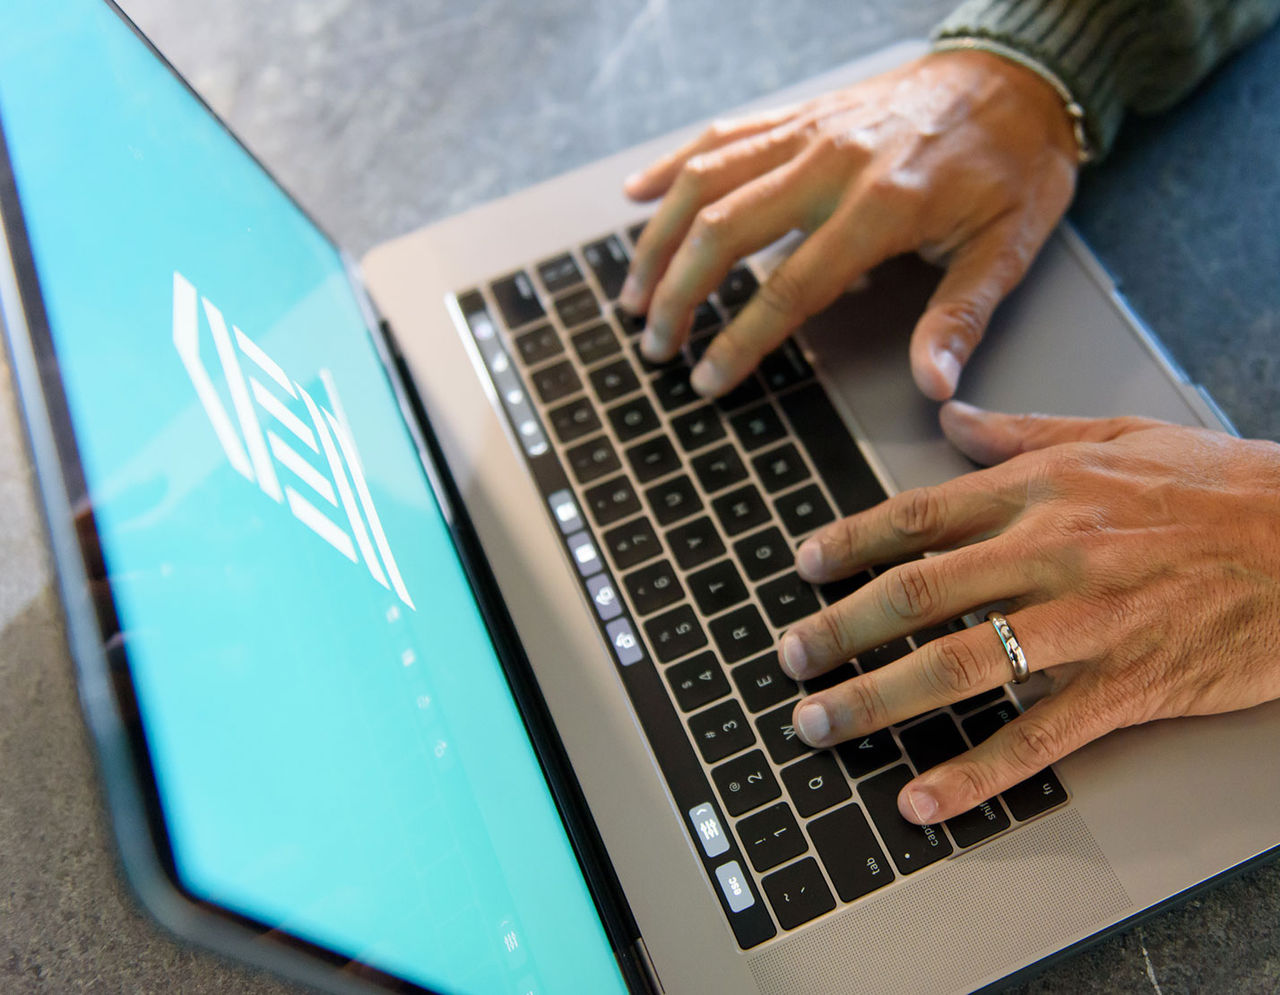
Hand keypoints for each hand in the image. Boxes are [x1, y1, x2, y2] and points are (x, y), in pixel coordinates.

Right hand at [619, 50, 1078, 400]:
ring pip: (705, 181)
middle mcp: (831, 162)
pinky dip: (673, 167)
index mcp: (881, 205)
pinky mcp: (800, 113)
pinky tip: (638, 195)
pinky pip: (722, 137)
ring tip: (633, 292)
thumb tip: (932, 385)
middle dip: (677, 295)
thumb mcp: (1006, 248)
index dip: (740, 342)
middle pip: (722, 231)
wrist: (1019, 74)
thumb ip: (959, 318)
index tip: (707, 379)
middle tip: (655, 345)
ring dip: (658, 239)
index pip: (788, 287)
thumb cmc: (1014, 165)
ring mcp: (808, 131)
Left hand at [777, 403, 1279, 824]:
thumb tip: (952, 417)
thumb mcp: (1119, 435)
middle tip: (789, 657)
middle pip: (917, 594)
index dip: (849, 543)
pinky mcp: (1128, 685)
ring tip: (818, 723)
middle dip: (839, 629)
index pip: (918, 516)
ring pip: (959, 665)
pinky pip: (1036, 737)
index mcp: (1043, 489)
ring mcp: (1088, 622)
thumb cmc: (1226, 487)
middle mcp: (1052, 550)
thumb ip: (1022, 431)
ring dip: (876, 700)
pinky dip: (973, 773)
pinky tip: (923, 797)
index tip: (804, 567)